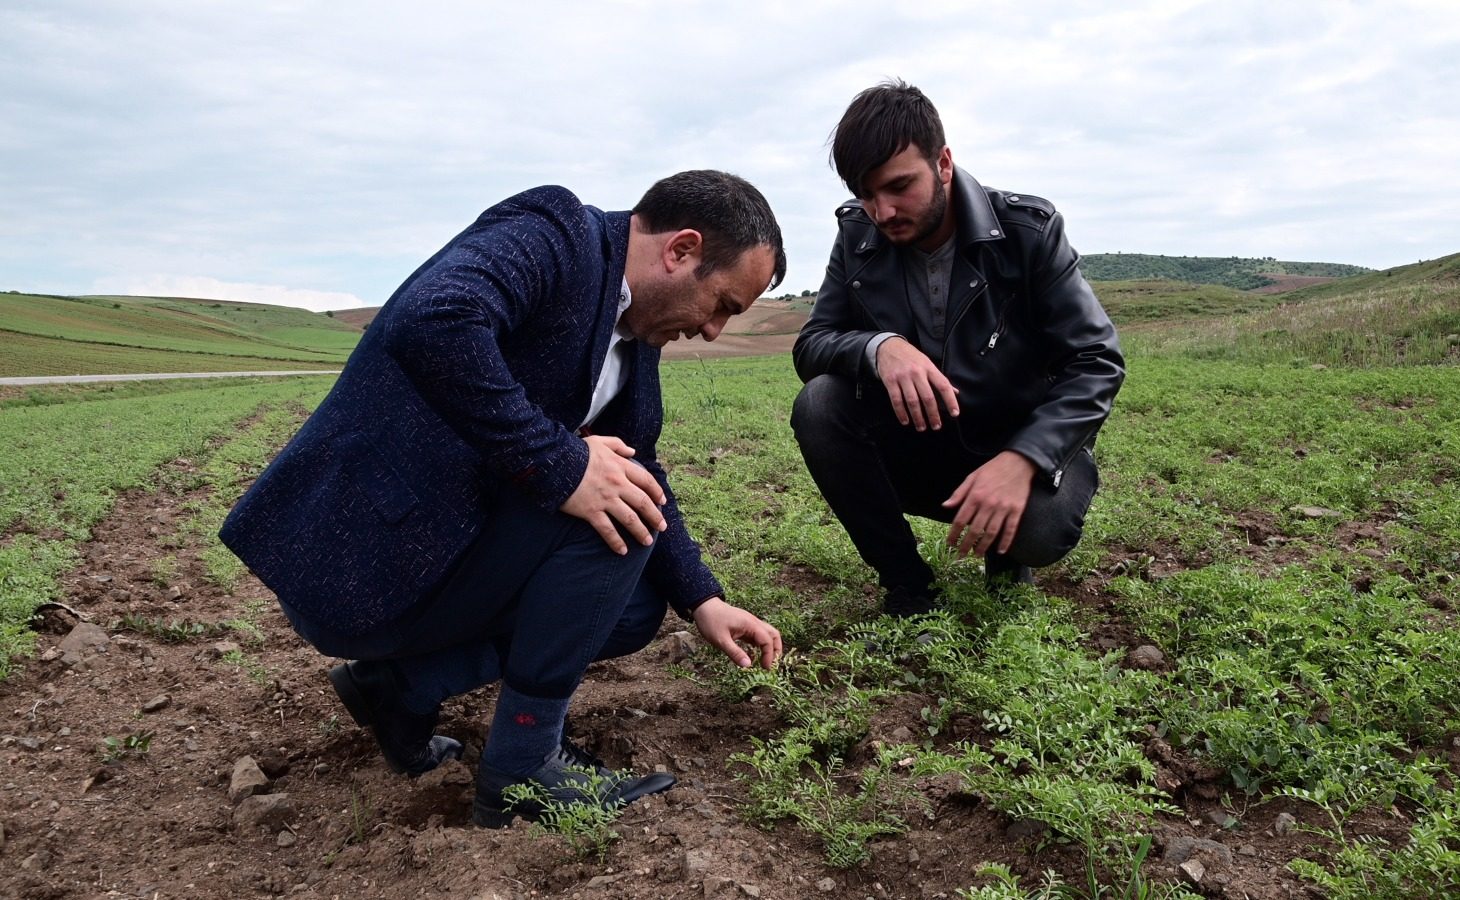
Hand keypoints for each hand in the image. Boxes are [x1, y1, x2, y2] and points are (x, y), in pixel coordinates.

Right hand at [559, 435, 666, 554]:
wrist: (554, 461)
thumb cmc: (576, 451)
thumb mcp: (599, 442)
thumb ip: (618, 445)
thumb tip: (633, 452)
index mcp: (620, 466)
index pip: (646, 480)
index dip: (657, 492)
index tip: (663, 502)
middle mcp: (617, 483)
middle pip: (643, 502)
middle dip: (655, 516)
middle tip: (662, 527)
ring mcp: (605, 499)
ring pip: (629, 519)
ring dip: (640, 532)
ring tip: (647, 542)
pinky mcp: (591, 511)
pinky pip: (607, 530)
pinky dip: (616, 542)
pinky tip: (622, 551)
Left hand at [692, 597, 781, 669]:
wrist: (703, 606)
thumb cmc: (711, 622)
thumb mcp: (721, 640)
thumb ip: (735, 653)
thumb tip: (748, 665)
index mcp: (750, 624)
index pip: (767, 640)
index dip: (769, 655)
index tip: (764, 668)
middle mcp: (754, 622)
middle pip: (773, 635)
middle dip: (775, 650)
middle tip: (770, 665)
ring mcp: (750, 623)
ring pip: (767, 635)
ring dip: (769, 648)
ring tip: (764, 662)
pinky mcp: (745, 626)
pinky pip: (757, 636)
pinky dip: (759, 646)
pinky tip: (753, 656)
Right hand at [875, 337, 959, 430]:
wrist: (888, 346)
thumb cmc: (910, 356)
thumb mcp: (927, 363)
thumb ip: (939, 378)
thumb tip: (955, 392)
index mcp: (929, 368)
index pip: (943, 385)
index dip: (950, 400)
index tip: (954, 413)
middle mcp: (917, 372)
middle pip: (928, 397)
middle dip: (933, 414)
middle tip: (936, 426)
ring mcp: (903, 377)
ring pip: (912, 401)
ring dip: (918, 417)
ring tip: (922, 427)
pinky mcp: (890, 381)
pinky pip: (896, 400)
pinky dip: (901, 413)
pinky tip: (905, 420)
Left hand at [941, 451, 1036, 557]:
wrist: (1018, 462)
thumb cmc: (992, 469)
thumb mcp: (972, 477)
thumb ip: (959, 493)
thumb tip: (945, 506)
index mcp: (975, 496)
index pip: (961, 520)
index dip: (954, 534)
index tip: (950, 543)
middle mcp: (988, 504)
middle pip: (975, 530)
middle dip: (966, 544)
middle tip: (961, 555)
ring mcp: (1004, 508)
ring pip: (991, 532)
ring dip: (983, 546)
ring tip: (976, 555)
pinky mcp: (1017, 510)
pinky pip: (1011, 529)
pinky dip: (1006, 541)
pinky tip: (1001, 551)